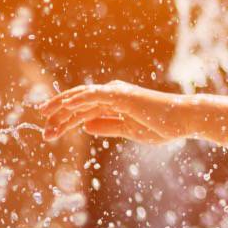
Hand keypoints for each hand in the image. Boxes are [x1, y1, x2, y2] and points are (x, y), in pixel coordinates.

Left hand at [39, 81, 185, 144]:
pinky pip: (95, 95)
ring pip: (82, 99)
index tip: (50, 132)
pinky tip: (64, 106)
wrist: (183, 119)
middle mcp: (113, 94)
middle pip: (78, 104)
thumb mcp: (130, 130)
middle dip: (59, 118)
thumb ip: (109, 126)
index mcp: (115, 103)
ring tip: (46, 119)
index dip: (65, 121)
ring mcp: (117, 93)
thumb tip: (86, 126)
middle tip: (44, 134)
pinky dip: (78, 99)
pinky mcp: (122, 95)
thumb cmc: (162, 125)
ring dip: (63, 109)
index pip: (84, 111)